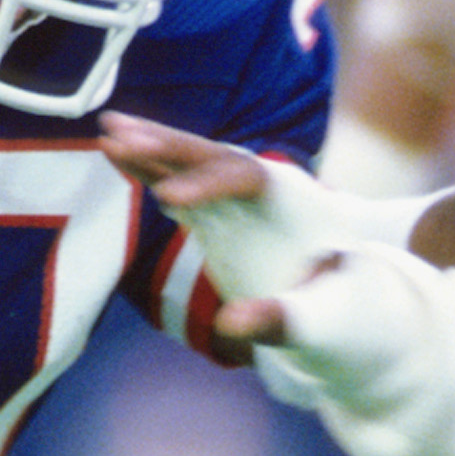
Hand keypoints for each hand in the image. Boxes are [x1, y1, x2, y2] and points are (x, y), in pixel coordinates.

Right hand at [100, 111, 405, 305]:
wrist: (348, 302)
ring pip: (192, 163)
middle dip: (166, 147)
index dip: (205, 186)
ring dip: (150, 146)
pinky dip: (151, 169)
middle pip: (213, 156)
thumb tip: (230, 325)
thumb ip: (278, 320)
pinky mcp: (223, 213)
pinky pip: (183, 182)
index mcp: (295, 202)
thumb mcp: (317, 322)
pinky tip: (117, 156)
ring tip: (106, 130)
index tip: (164, 201)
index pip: (246, 178)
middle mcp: (267, 188)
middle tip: (116, 135)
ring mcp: (242, 199)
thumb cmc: (339, 313)